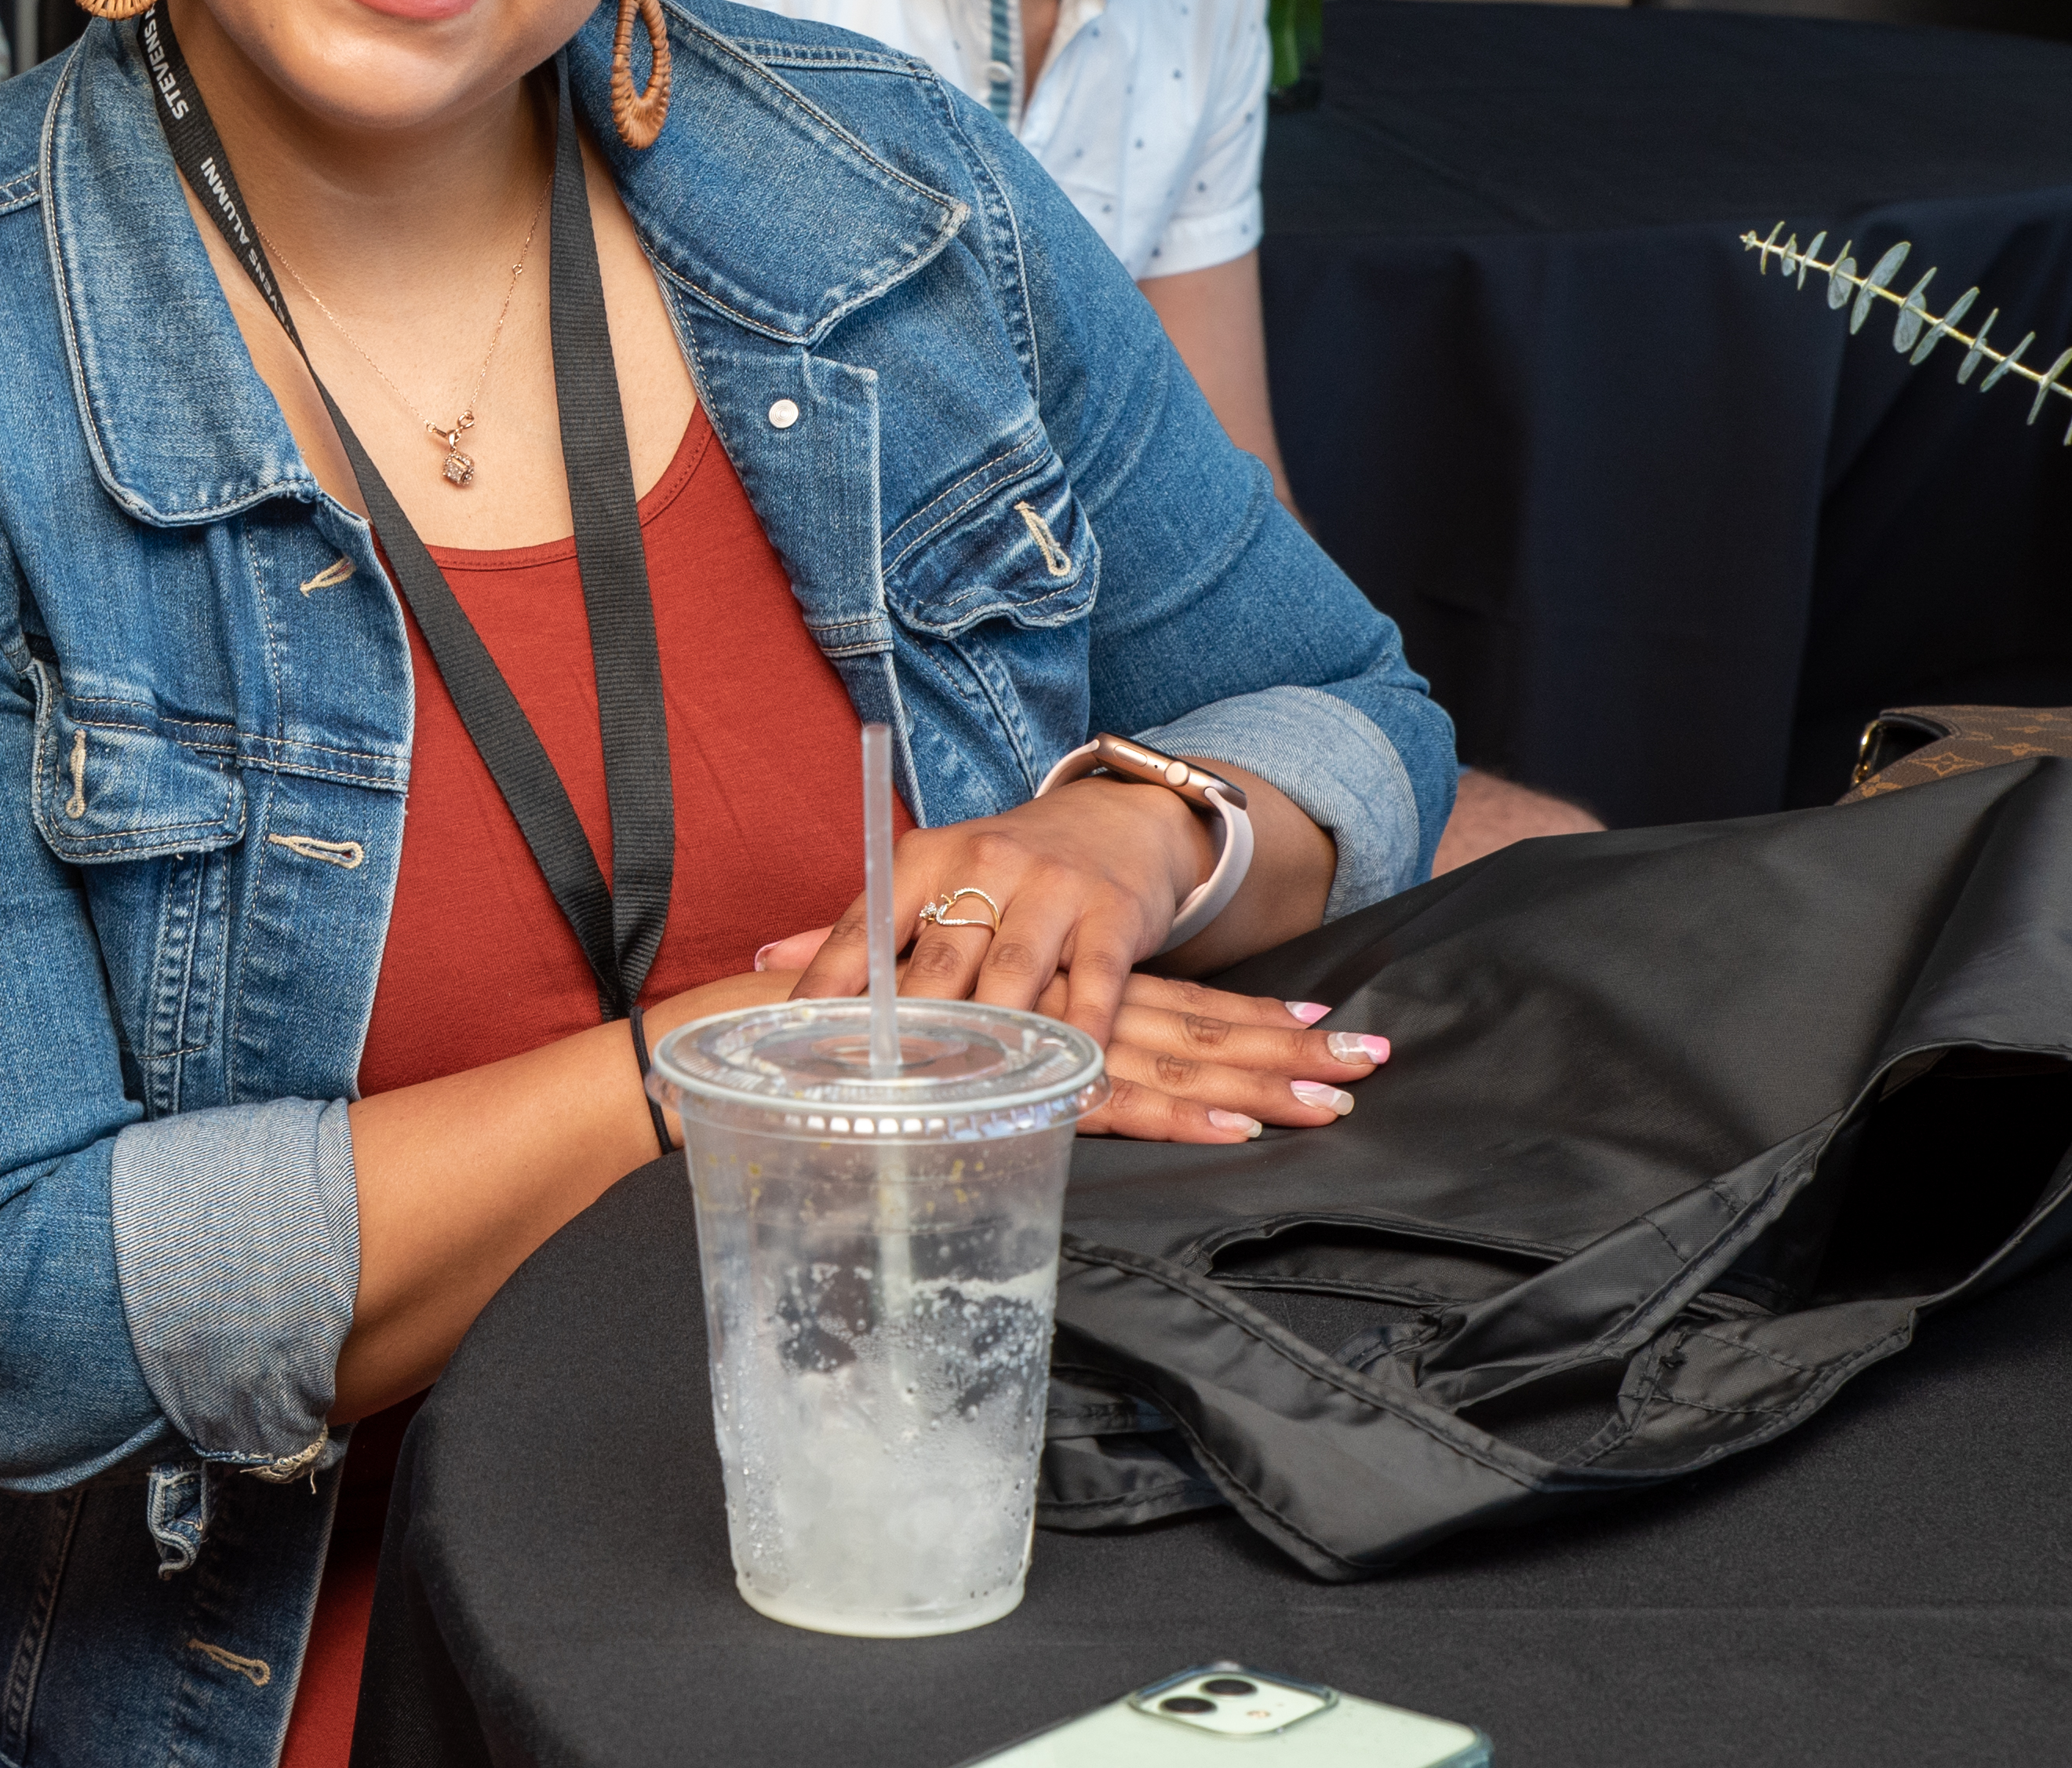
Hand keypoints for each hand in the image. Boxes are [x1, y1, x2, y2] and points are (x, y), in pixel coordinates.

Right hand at [749, 932, 1392, 1143]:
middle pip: (1186, 1023)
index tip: (1322, 1020)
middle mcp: (1050, 1005)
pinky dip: (1172, 1109)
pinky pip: (1103, 1098)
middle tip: (1371, 1060)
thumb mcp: (921, 1034)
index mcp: (1045, 992)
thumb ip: (977, 1043)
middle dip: (1280, 1044)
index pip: (1165, 1003)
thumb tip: (1033, 1070)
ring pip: (1162, 1056)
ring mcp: (1030, 1040)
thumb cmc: (830, 1041)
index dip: (1245, 1013)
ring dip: (1254, 1077)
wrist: (748, 1032)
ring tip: (1337, 1097)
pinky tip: (1234, 1126)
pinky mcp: (1005, 1081)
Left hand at [778, 780, 1211, 1053]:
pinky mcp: (1111, 913)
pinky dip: (1081, 1028)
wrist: (1114, 819)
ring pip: (1010, 973)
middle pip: (937, 961)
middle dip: (907, 1028)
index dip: (829, 987)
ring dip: (989, 1035)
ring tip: (961, 1093)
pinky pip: (1093, 979)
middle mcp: (985, 865)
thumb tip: (765, 964)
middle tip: (878, 1089)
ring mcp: (1051, 888)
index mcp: (925, 859)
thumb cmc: (1005, 865)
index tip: (797, 1038)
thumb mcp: (930, 876)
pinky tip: (1067, 1069)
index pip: (865, 929)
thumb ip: (860, 926)